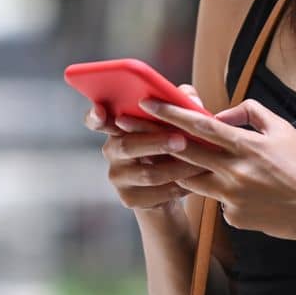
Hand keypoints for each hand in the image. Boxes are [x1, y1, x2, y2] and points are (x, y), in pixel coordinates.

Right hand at [87, 84, 213, 211]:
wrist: (169, 188)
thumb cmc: (171, 145)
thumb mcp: (174, 122)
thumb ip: (179, 103)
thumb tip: (188, 96)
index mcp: (117, 127)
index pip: (96, 120)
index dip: (94, 115)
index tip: (100, 110)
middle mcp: (111, 150)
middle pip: (127, 146)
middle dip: (156, 143)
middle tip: (181, 140)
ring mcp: (118, 177)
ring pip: (147, 173)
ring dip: (177, 167)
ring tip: (201, 162)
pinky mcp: (129, 199)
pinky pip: (157, 193)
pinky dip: (179, 186)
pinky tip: (196, 180)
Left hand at [137, 95, 295, 243]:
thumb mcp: (283, 130)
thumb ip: (250, 114)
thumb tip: (222, 115)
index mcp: (247, 146)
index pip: (201, 125)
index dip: (171, 113)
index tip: (147, 102)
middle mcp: (235, 172)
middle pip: (186, 154)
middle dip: (156, 139)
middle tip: (131, 129)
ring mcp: (233, 198)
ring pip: (194, 181)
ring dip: (184, 170)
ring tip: (175, 161)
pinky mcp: (235, 219)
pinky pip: (219, 202)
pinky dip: (224, 195)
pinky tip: (249, 197)